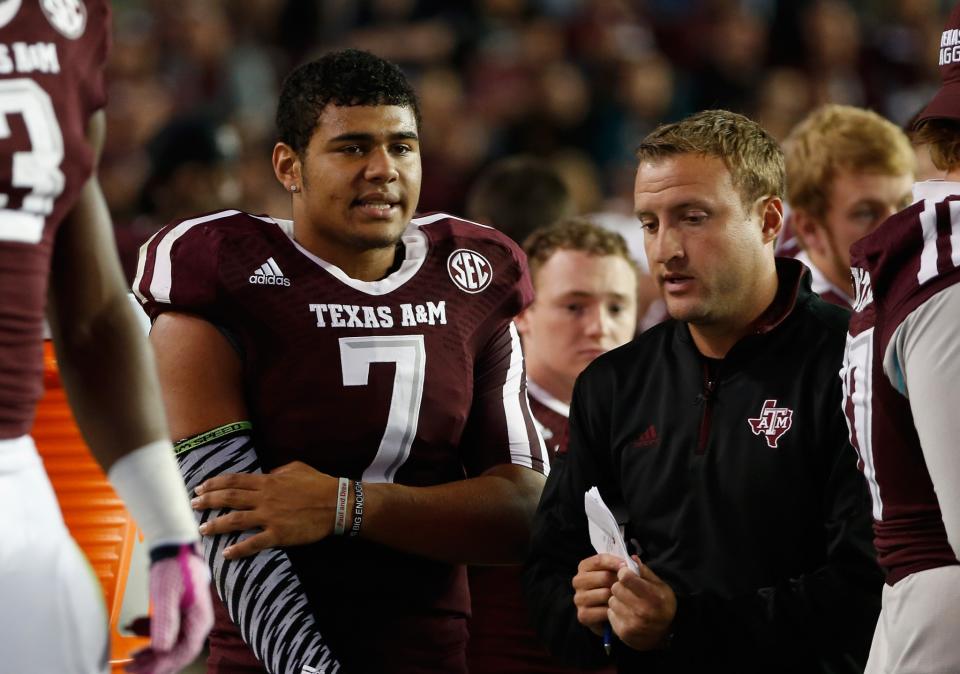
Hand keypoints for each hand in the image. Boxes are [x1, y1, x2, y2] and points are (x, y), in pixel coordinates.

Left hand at [126, 544, 213, 673]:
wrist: (174, 547)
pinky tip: (137, 639)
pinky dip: (151, 640)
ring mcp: (188, 618)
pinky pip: (167, 634)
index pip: (183, 651)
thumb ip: (165, 621)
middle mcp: (196, 622)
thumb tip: (162, 647)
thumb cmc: (174, 566)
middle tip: (132, 670)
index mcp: (199, 619)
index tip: (143, 670)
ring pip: (171, 646)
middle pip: (178, 652)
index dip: (163, 664)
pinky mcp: (179, 614)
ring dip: (152, 655)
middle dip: (155, 664)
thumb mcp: (166, 594)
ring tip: (133, 659)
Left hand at [191, 460, 338, 557]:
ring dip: (216, 525)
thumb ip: (276, 471)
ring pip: (235, 520)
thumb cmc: (319, 484)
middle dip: (208, 502)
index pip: (234, 481)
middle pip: (229, 498)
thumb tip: (264, 474)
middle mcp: (265, 498)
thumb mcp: (296, 468)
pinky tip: (227, 553)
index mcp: (268, 481)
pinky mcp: (279, 535)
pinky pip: (254, 543)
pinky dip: (239, 549)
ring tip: (202, 530)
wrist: (337, 504)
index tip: (200, 488)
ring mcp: (270, 517)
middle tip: (193, 505)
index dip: (214, 484)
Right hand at [572, 553, 624, 635]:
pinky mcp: (582, 614)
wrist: (612, 614)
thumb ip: (627, 565)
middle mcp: (578, 581)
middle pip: (604, 577)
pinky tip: (617, 611)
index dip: (615, 562)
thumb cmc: (615, 589)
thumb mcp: (620, 574)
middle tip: (629, 587)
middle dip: (619, 582)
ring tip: (624, 599)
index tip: (627, 566)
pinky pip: (603, 611)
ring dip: (617, 598)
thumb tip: (634, 558)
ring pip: (605, 594)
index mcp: (584, 567)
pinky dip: (614, 612)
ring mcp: (579, 598)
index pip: (599, 560)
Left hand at [607, 555, 675, 650]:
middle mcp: (643, 611)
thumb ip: (645, 572)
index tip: (626, 574)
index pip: (625, 577)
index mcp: (653, 596)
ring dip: (617, 599)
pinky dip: (615, 612)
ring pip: (612, 600)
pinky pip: (609, 613)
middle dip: (620, 586)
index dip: (624, 573)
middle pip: (616, 588)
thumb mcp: (661, 586)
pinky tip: (625, 613)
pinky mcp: (624, 632)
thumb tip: (631, 557)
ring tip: (627, 603)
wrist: (663, 635)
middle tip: (627, 590)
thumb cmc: (662, 606)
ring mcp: (633, 623)